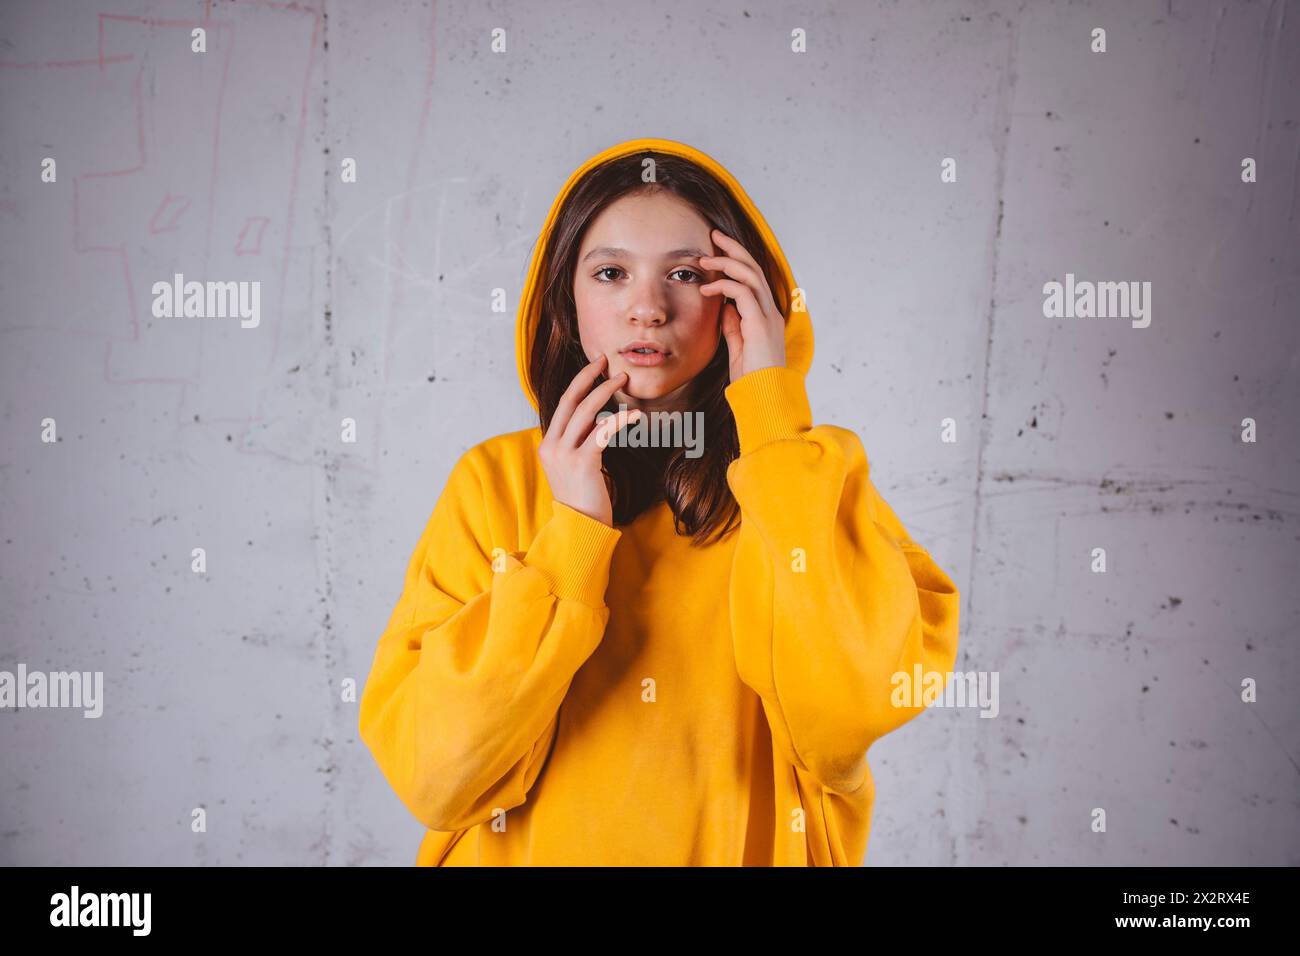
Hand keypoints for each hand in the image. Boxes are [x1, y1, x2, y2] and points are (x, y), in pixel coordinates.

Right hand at [538, 353, 641, 526]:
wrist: (581, 528)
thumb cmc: (584, 499)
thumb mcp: (574, 468)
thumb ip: (578, 445)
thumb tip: (597, 423)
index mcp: (548, 445)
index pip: (562, 405)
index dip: (578, 383)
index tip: (594, 367)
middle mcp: (551, 446)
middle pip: (570, 400)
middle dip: (588, 376)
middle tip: (605, 361)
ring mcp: (564, 453)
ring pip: (586, 411)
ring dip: (606, 391)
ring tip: (623, 380)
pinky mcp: (582, 462)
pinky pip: (602, 431)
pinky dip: (619, 419)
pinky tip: (634, 415)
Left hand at [699, 227, 786, 382]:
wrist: (764, 397)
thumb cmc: (753, 378)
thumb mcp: (739, 348)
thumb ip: (734, 326)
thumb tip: (725, 307)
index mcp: (766, 316)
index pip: (753, 279)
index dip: (737, 261)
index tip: (717, 251)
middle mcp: (770, 311)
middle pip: (754, 268)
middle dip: (734, 249)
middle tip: (714, 235)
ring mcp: (767, 316)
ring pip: (750, 275)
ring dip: (727, 262)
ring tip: (705, 258)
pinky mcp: (760, 324)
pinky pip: (743, 293)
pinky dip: (724, 285)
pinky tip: (707, 288)